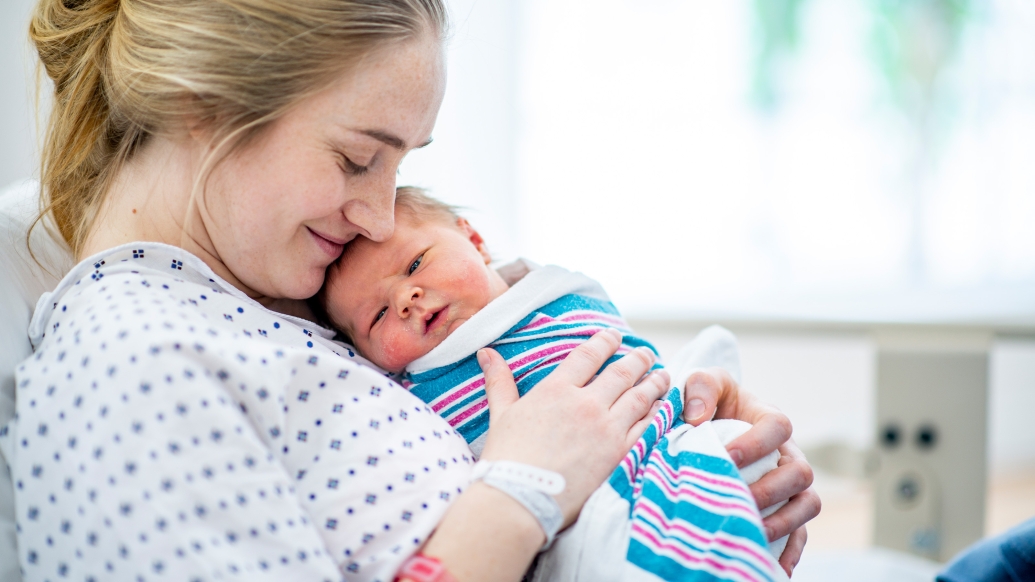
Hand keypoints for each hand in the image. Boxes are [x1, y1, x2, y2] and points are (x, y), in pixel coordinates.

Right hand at [477, 328, 670, 524]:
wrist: (521, 498)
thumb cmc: (507, 458)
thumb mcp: (500, 414)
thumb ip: (499, 381)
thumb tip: (486, 352)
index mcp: (556, 390)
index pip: (588, 356)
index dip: (604, 342)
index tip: (615, 336)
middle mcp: (585, 403)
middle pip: (621, 372)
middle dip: (638, 360)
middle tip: (647, 354)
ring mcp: (606, 428)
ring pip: (639, 397)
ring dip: (654, 383)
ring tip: (663, 375)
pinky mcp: (619, 453)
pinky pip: (646, 427)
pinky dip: (658, 414)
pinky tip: (663, 408)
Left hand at [684, 368, 820, 576]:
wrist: (706, 424)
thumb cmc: (706, 402)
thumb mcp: (701, 383)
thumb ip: (699, 387)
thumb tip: (697, 416)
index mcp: (768, 418)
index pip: (779, 426)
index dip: (758, 443)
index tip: (728, 456)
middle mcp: (787, 452)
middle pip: (800, 471)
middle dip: (771, 489)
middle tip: (738, 499)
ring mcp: (789, 483)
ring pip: (807, 503)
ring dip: (784, 521)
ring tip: (752, 530)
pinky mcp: (785, 508)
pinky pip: (800, 532)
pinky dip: (790, 550)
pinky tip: (771, 566)